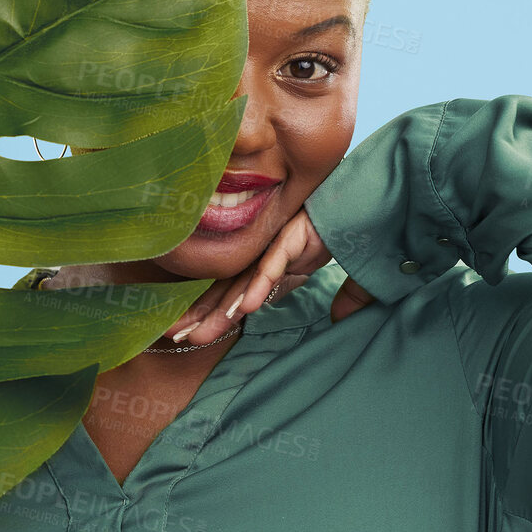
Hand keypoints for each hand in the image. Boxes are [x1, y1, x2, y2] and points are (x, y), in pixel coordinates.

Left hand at [161, 205, 376, 344]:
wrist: (360, 193)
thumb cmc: (339, 225)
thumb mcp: (330, 267)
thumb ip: (336, 295)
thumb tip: (340, 318)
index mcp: (262, 264)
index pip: (229, 294)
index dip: (207, 317)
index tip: (183, 338)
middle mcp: (263, 255)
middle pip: (226, 292)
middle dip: (200, 317)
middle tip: (172, 336)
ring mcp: (277, 246)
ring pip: (244, 283)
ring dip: (222, 311)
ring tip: (198, 333)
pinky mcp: (296, 237)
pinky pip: (275, 264)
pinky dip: (262, 284)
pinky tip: (248, 306)